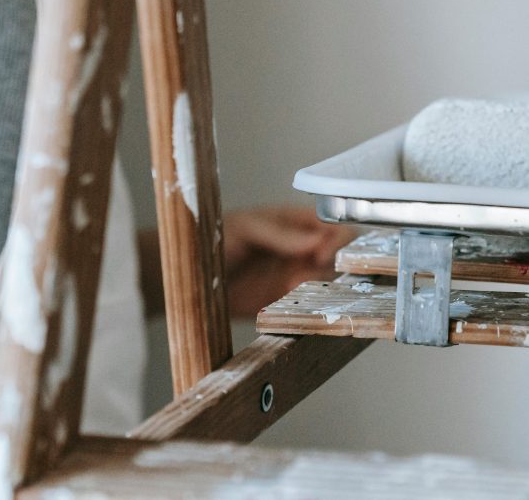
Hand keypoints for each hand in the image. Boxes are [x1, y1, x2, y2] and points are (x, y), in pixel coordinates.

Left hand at [222, 207, 355, 316]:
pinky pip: (309, 303)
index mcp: (296, 224)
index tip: (322, 253)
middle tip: (310, 272)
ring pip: (328, 281)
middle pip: (339, 256)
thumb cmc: (213, 240)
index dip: (336, 240)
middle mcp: (302, 250)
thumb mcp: (245, 228)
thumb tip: (316, 240)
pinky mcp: (285, 301)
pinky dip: (308, 304)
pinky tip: (288, 300)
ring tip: (291, 287)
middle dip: (333, 265)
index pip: (332, 227)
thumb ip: (280, 233)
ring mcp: (295, 276)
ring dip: (319, 285)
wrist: (189, 278)